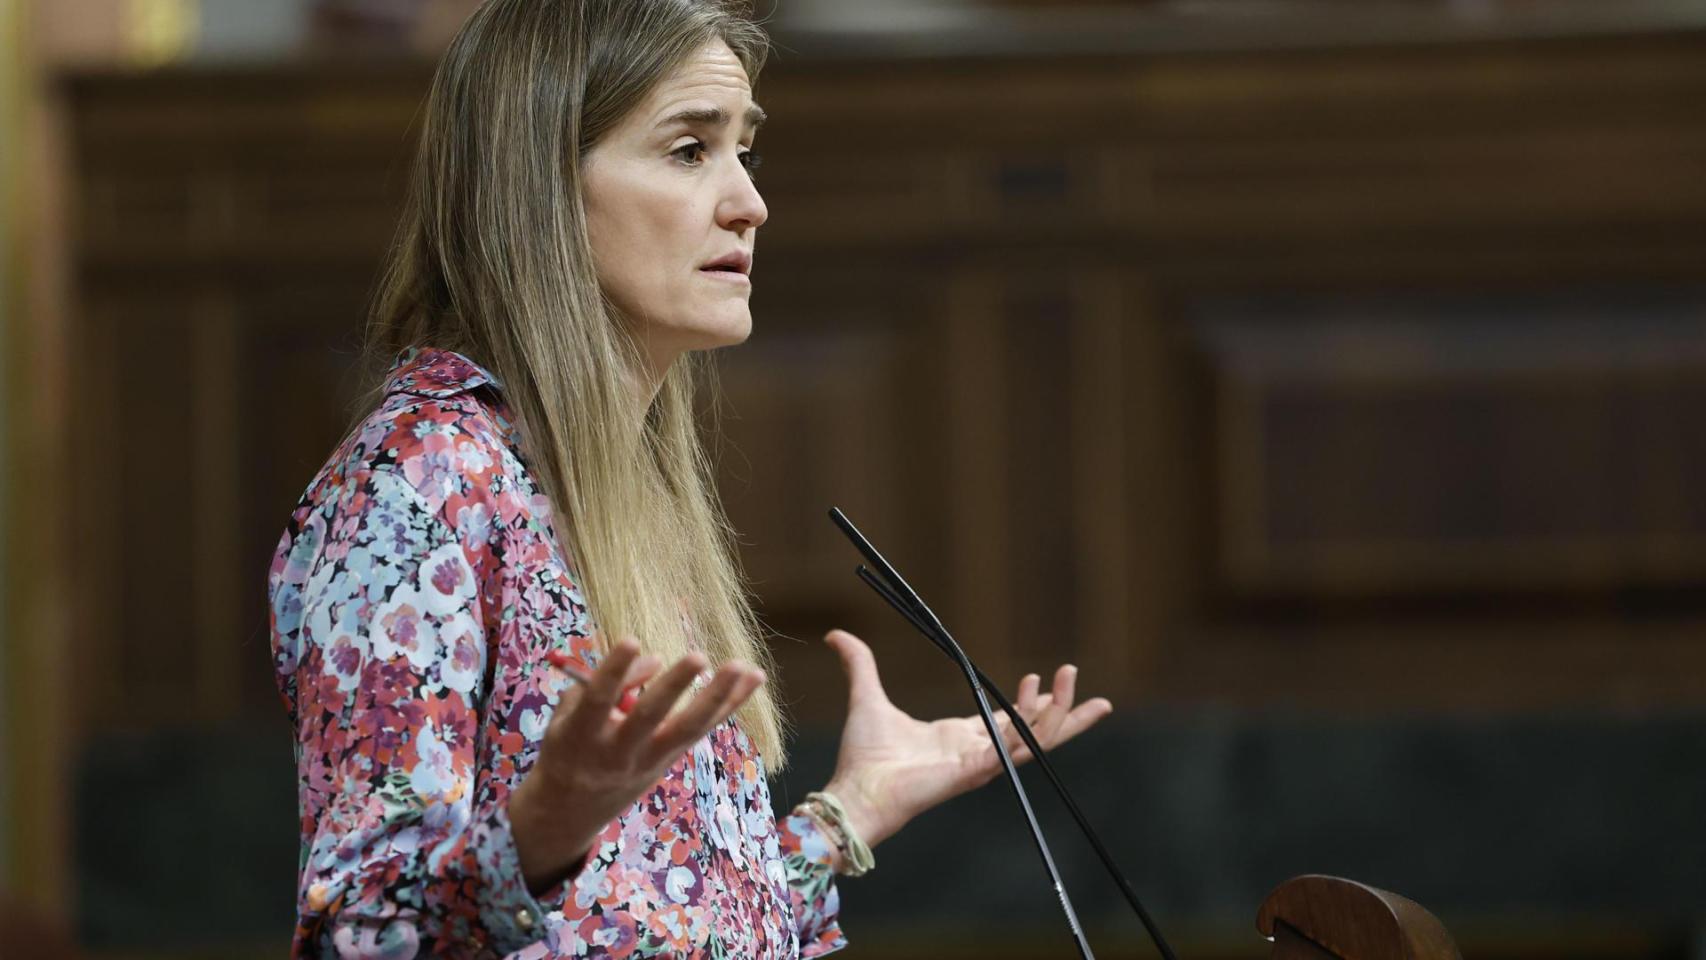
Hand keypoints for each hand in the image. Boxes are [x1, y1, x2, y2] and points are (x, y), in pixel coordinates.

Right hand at [509, 638, 765, 893]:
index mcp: (581, 736)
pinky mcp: (670, 760)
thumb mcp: (565, 717)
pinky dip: (730, 703)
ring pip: (687, 729)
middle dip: (674, 687)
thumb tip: (654, 660)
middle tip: (698, 656)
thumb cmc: (566, 747)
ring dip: (716, 697)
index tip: (631, 640)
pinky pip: (702, 730)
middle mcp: (618, 751)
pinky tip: (754, 677)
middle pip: (650, 719)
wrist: (571, 810)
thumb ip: (604, 685)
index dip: (614, 672)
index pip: (598, 701)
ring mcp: (649, 759)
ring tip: (742, 667)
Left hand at [818, 629, 1111, 852]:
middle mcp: (978, 751)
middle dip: (1067, 713)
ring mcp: (979, 763)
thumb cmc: (863, 756)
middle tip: (1095, 695)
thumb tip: (837, 634)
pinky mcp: (973, 772)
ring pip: (1033, 739)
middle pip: (1037, 732)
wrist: (855, 791)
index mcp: (962, 737)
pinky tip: (1038, 699)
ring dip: (1056, 713)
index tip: (1051, 677)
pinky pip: (1010, 748)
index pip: (1013, 719)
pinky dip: (1026, 725)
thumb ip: (860, 664)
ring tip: (1070, 683)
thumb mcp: (868, 696)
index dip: (1036, 701)